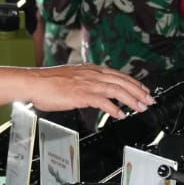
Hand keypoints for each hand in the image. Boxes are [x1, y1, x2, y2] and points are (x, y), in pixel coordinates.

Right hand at [21, 64, 152, 118]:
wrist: (34, 82)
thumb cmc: (48, 83)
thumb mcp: (73, 78)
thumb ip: (87, 83)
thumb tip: (97, 92)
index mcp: (91, 69)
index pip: (118, 75)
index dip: (134, 83)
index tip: (144, 91)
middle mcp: (92, 74)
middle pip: (122, 82)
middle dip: (138, 92)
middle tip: (149, 101)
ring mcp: (87, 84)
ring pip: (116, 90)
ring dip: (131, 100)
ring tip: (141, 108)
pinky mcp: (81, 94)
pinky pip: (102, 101)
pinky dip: (114, 108)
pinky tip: (120, 114)